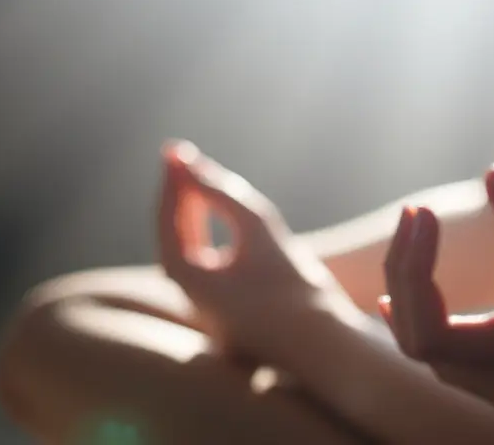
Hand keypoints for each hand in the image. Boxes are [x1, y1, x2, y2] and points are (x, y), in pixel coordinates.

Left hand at [159, 140, 349, 361]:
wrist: (326, 343)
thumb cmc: (293, 283)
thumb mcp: (258, 226)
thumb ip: (222, 193)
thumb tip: (189, 165)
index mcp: (187, 280)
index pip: (168, 219)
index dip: (172, 181)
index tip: (175, 150)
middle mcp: (190, 298)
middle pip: (175, 233)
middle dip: (180, 192)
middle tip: (183, 156)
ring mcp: (208, 306)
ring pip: (189, 247)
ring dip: (193, 209)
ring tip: (197, 176)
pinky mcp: (228, 309)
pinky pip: (207, 261)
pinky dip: (207, 230)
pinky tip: (219, 211)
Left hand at [381, 167, 493, 417]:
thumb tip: (491, 177)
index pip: (430, 332)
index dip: (410, 272)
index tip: (422, 216)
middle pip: (415, 340)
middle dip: (403, 272)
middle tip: (414, 216)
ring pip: (425, 353)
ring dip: (409, 293)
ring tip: (413, 237)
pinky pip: (443, 361)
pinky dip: (419, 320)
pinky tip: (409, 292)